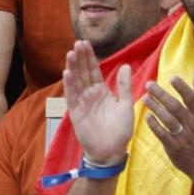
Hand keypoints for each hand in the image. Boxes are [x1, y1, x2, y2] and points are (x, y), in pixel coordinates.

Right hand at [62, 40, 132, 163]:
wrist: (111, 151)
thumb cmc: (120, 130)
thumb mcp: (125, 105)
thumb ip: (124, 86)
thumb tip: (126, 65)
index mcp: (101, 91)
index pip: (94, 70)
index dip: (89, 58)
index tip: (86, 44)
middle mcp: (89, 94)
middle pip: (83, 72)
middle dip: (80, 58)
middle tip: (77, 43)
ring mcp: (81, 102)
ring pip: (76, 81)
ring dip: (73, 67)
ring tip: (70, 54)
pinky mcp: (75, 112)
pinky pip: (71, 96)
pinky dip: (69, 84)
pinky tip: (67, 72)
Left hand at [144, 70, 193, 184]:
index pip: (192, 99)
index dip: (182, 88)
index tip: (171, 77)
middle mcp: (192, 123)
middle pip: (176, 107)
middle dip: (162, 95)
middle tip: (149, 84)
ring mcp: (183, 135)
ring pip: (169, 120)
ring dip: (156, 109)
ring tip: (144, 98)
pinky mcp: (174, 147)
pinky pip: (163, 135)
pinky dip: (155, 126)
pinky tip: (147, 117)